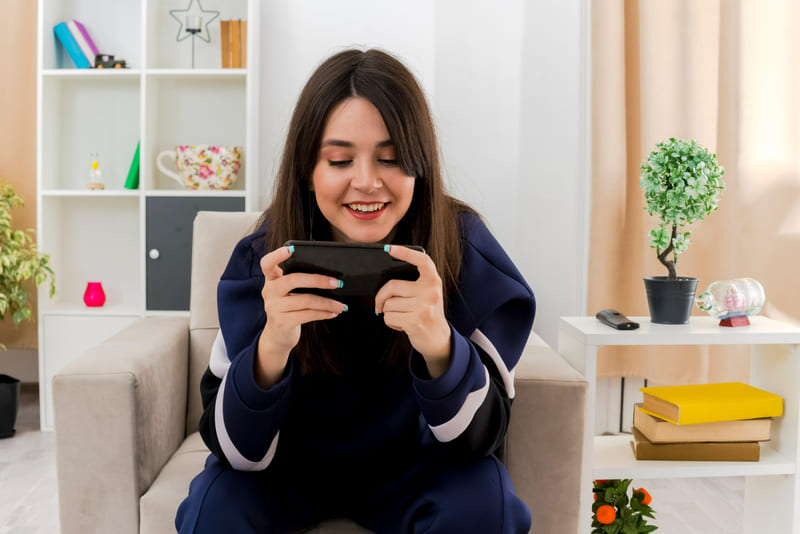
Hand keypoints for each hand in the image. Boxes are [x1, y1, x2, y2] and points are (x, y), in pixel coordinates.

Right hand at [256, 246, 346, 386]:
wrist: (278, 336)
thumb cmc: (289, 308)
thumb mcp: (288, 293)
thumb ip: (298, 282)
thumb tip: (330, 276)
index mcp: (271, 280)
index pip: (268, 263)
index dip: (277, 255)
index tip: (291, 248)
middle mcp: (269, 292)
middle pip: (294, 280)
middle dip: (318, 280)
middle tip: (338, 283)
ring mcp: (274, 307)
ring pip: (306, 300)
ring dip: (328, 302)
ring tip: (341, 305)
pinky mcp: (282, 322)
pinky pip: (308, 314)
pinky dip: (324, 313)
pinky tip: (334, 312)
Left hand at [374, 245, 451, 377]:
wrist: (438, 338)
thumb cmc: (427, 312)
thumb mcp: (426, 294)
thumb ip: (412, 284)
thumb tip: (384, 283)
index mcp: (433, 281)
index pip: (422, 261)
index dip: (406, 253)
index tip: (390, 248)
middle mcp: (431, 292)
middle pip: (392, 286)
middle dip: (381, 297)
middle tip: (380, 304)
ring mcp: (424, 307)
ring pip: (388, 304)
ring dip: (388, 312)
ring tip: (401, 315)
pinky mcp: (415, 321)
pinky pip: (389, 317)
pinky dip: (389, 322)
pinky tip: (401, 324)